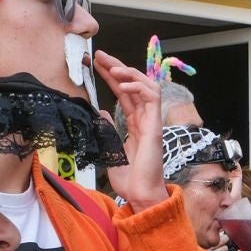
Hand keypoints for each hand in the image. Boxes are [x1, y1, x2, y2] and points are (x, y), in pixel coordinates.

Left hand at [94, 52, 167, 210]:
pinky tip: (125, 84)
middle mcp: (144, 120)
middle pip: (132, 85)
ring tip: (113, 68)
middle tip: (99, 56)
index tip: (95, 64)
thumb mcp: (110, 150)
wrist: (139, 195)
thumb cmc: (129, 179)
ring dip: (130, 73)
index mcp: (134, 125)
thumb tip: (100, 112)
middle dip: (117, 67)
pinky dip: (139, 86)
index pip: (122, 93)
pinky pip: (152, 97)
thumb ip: (106, 130)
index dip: (110, 77)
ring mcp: (151, 122)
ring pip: (146, 86)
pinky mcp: (155, 126)